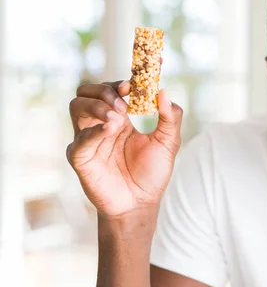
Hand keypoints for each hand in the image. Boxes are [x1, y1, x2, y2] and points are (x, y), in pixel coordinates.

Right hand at [66, 81, 183, 217]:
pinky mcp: (80, 157)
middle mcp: (100, 124)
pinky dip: (94, 131)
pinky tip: (111, 129)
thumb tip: (164, 92)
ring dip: (97, 106)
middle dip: (105, 91)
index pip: (111, 89)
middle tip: (124, 103)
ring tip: (118, 117)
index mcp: (119, 118)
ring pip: (76, 106)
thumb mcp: (168, 142)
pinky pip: (79, 139)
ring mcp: (87, 139)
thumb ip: (170, 117)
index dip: (120, 82)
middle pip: (86, 91)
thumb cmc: (152, 173)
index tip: (134, 84)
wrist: (141, 203)